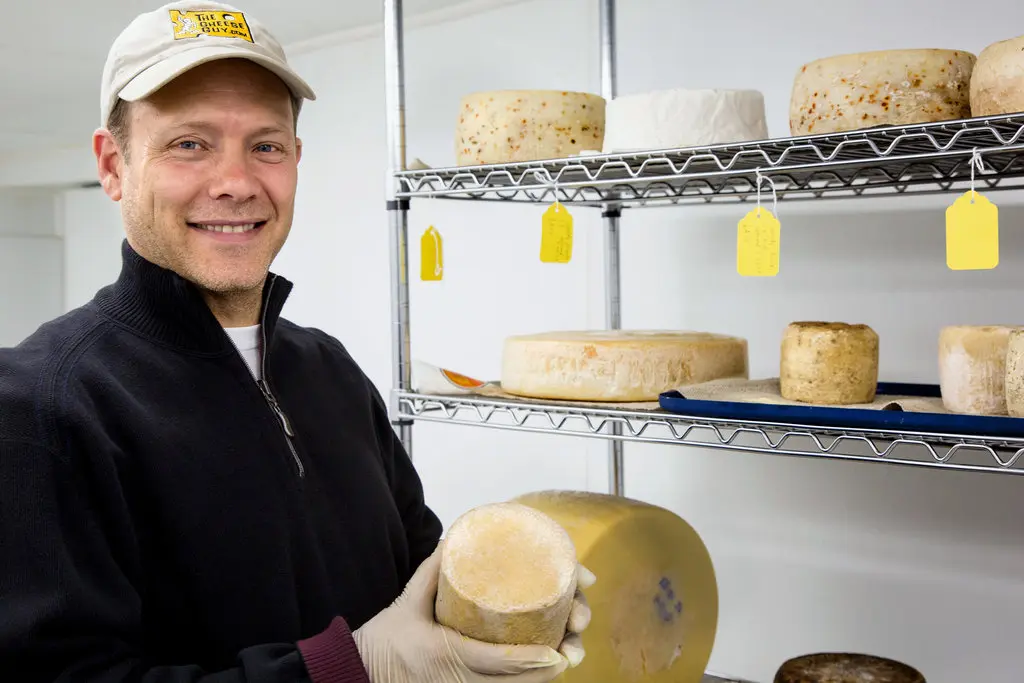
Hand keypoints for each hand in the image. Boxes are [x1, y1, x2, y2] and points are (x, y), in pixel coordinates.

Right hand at [353, 545, 594, 681]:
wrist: (359, 674)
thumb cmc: (384, 639)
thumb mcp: (407, 602)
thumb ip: (433, 571)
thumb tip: (456, 539)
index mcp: (447, 654)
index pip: (497, 661)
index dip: (531, 659)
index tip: (557, 651)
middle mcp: (458, 682)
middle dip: (548, 669)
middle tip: (571, 649)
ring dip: (540, 678)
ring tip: (565, 657)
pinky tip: (541, 668)